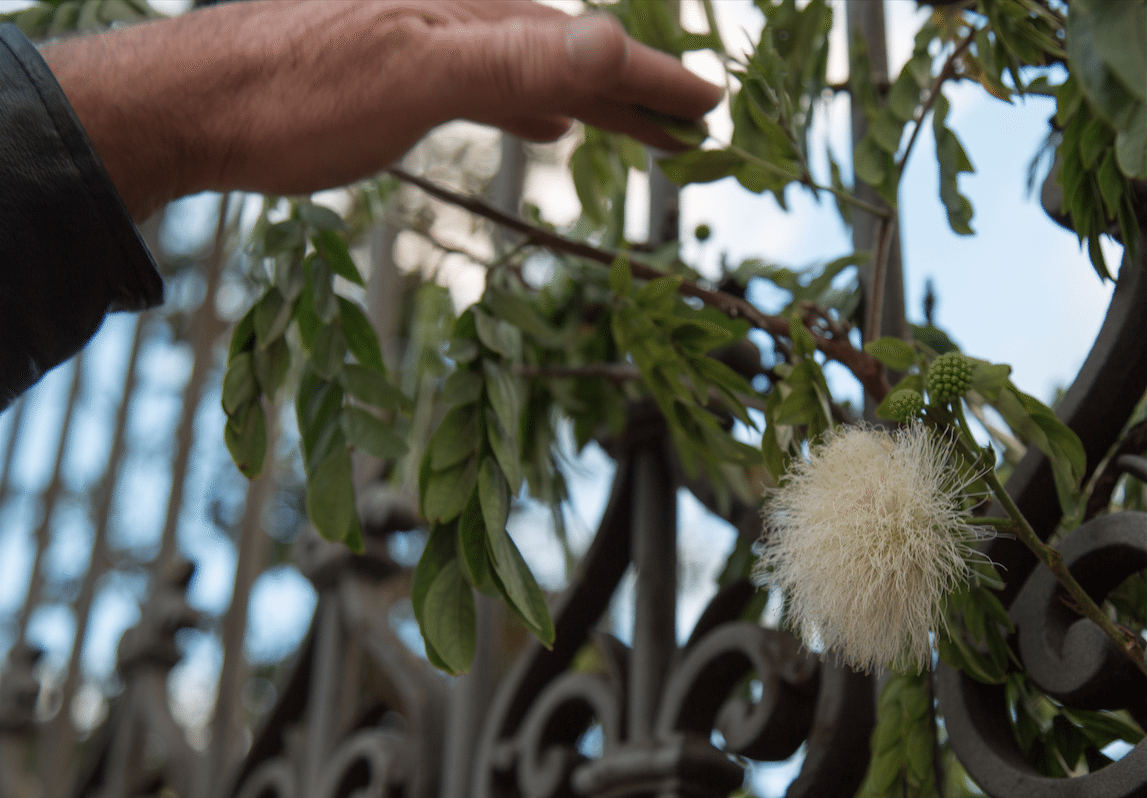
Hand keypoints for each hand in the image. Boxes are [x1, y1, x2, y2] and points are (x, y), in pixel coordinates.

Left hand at [40, 1, 723, 219]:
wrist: (195, 103)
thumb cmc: (296, 94)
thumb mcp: (412, 72)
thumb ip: (512, 56)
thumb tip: (608, 41)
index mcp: (475, 13)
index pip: (589, 45)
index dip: (653, 76)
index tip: (710, 105)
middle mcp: (462, 20)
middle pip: (573, 53)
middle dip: (638, 88)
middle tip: (697, 122)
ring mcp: (432, 48)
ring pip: (537, 71)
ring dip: (593, 97)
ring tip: (639, 125)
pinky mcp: (402, 79)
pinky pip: (494, 88)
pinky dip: (533, 104)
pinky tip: (548, 122)